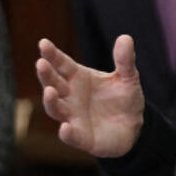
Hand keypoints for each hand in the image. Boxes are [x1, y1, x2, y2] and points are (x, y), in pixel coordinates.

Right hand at [35, 35, 144, 157]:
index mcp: (78, 78)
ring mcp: (73, 117)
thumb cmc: (124, 98)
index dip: (52, 54)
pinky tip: (65, 128)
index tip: (43, 43)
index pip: (61, 64)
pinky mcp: (82, 138)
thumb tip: (126, 38)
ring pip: (56, 109)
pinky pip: (71, 136)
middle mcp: (70, 96)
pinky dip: (67, 133)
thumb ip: (125, 60)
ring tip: (50, 91)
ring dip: (51, 101)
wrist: (134, 126)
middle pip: (53, 84)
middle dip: (46, 75)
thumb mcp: (128, 77)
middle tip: (41, 63)